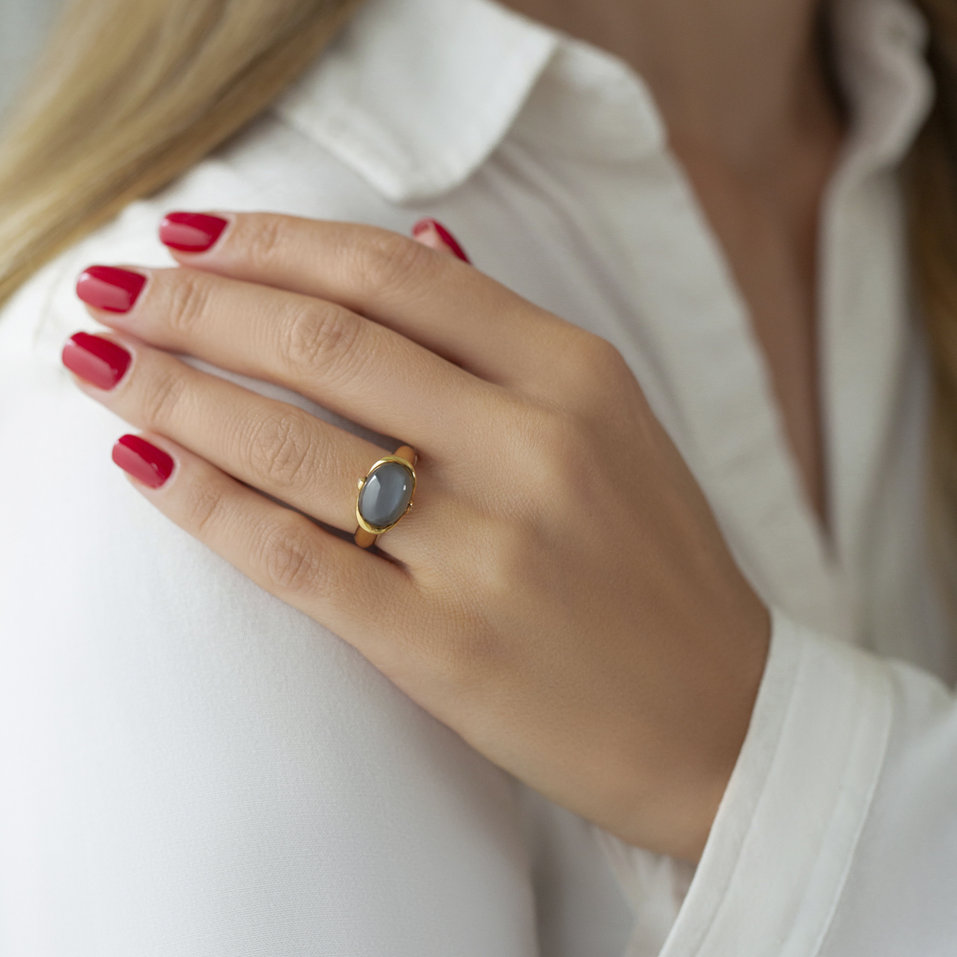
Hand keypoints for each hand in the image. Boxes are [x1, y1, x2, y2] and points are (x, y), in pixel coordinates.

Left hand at [62, 211, 770, 863]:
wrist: (719, 717)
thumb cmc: (658, 567)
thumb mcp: (613, 422)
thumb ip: (509, 334)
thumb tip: (418, 240)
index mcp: (577, 375)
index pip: (396, 274)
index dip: (276, 242)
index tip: (194, 232)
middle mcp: (532, 446)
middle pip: (327, 341)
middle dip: (198, 303)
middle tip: (120, 289)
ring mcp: (486, 550)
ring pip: (291, 443)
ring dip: (174, 391)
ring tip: (102, 362)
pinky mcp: (442, 646)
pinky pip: (292, 557)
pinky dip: (204, 504)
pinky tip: (144, 465)